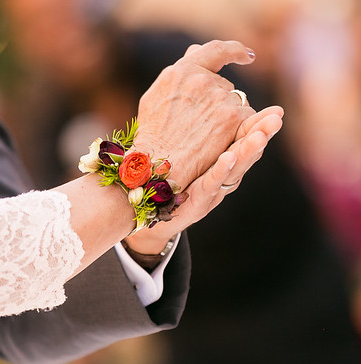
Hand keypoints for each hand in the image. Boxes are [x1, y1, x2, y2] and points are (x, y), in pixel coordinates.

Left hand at [124, 106, 283, 253]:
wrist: (151, 210)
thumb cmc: (173, 176)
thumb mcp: (189, 148)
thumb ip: (200, 123)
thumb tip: (208, 90)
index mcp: (223, 158)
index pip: (245, 138)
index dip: (261, 125)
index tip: (276, 111)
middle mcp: (224, 174)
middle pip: (246, 153)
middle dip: (262, 135)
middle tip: (276, 118)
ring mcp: (212, 189)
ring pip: (233, 169)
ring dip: (247, 152)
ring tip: (259, 137)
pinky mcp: (196, 202)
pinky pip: (209, 184)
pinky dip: (220, 171)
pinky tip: (227, 157)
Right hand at [134, 40, 256, 188]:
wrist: (159, 165)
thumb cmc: (153, 135)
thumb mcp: (156, 97)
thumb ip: (178, 73)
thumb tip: (194, 51)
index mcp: (181, 71)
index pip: (216, 50)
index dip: (235, 51)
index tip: (247, 57)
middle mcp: (202, 80)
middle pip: (224, 84)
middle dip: (218, 100)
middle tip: (201, 123)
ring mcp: (220, 98)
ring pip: (236, 102)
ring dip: (227, 116)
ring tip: (206, 136)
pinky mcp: (233, 118)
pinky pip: (247, 117)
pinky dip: (238, 129)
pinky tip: (220, 141)